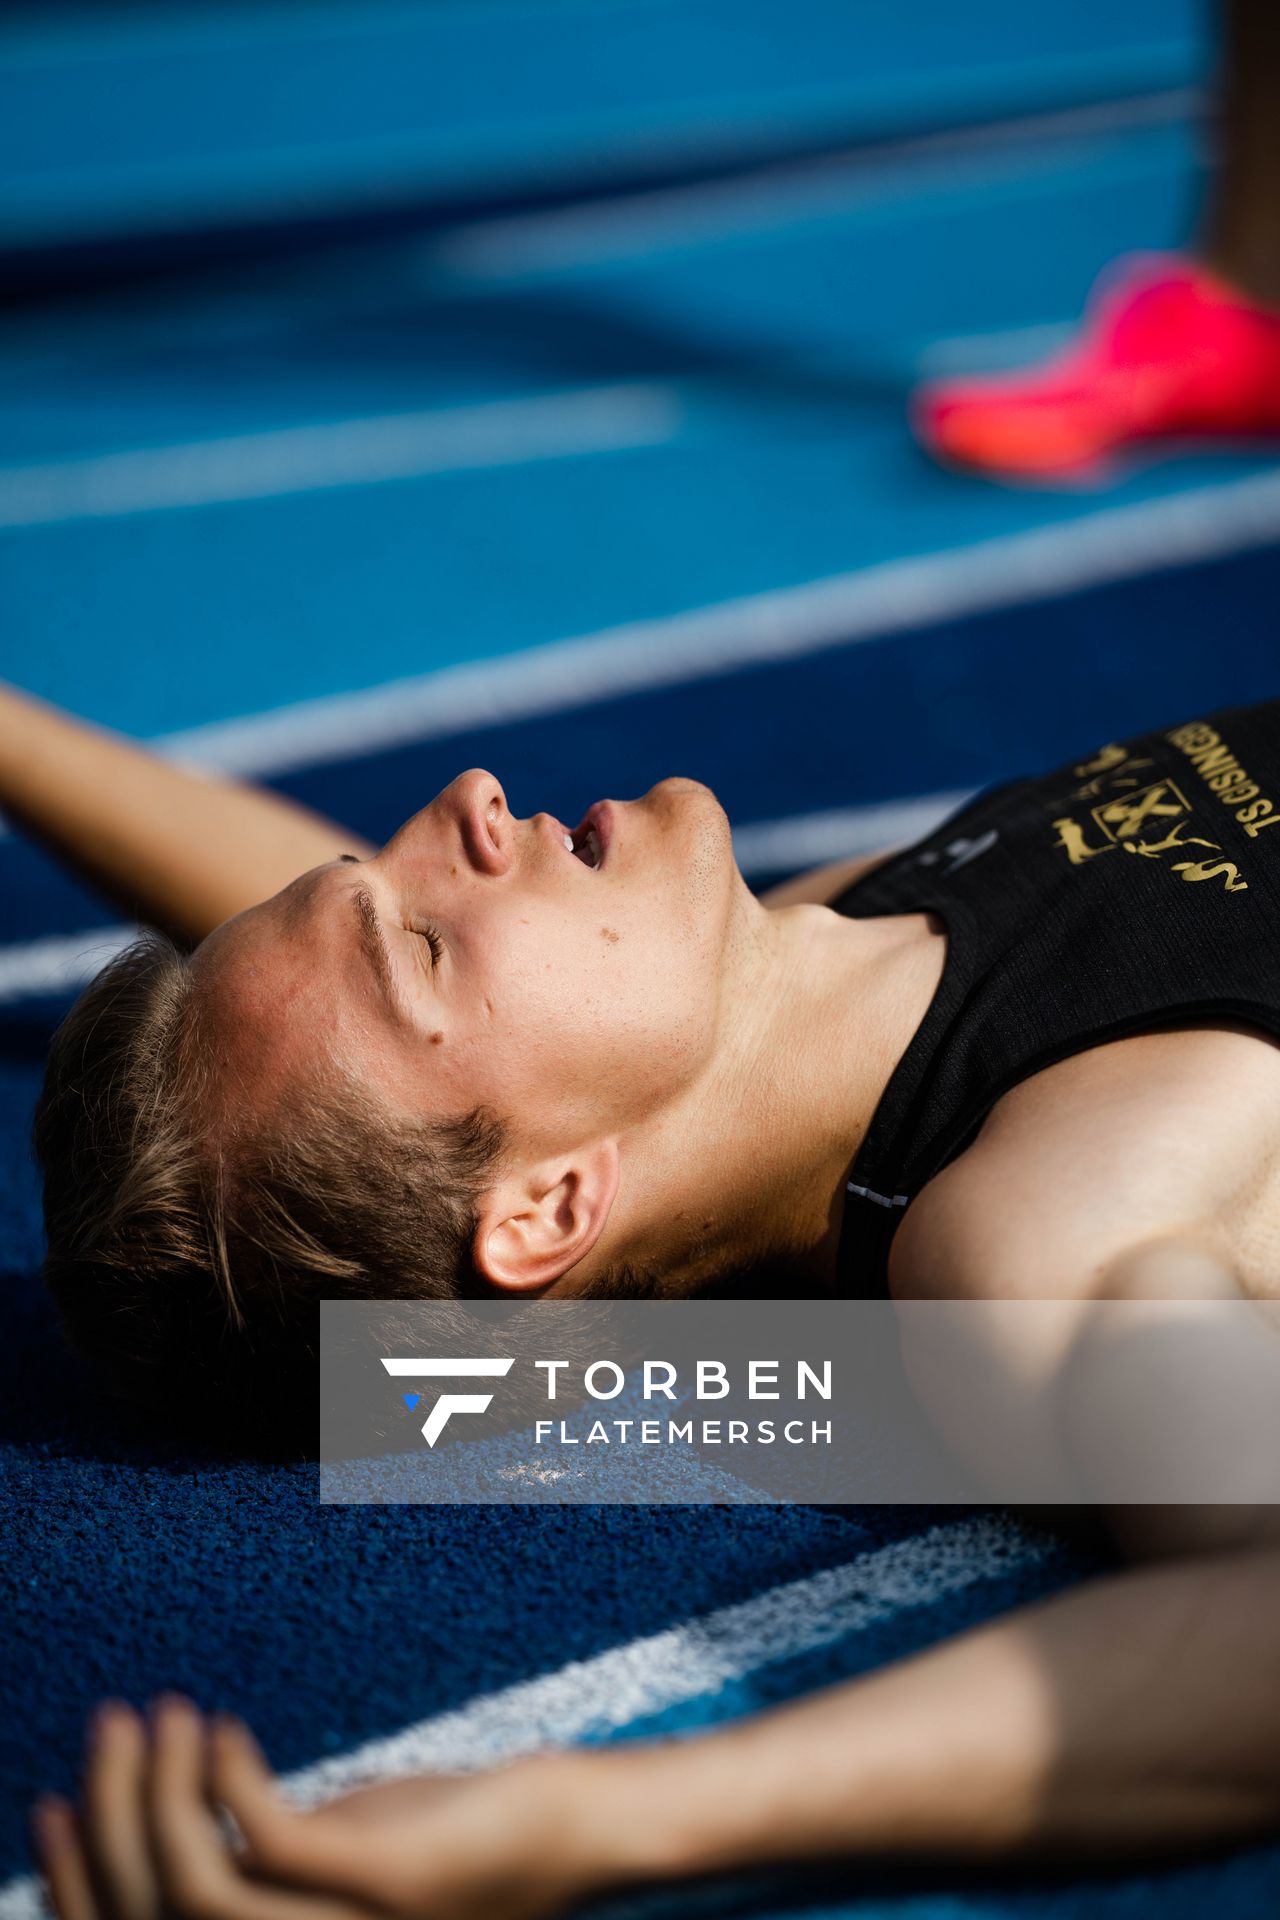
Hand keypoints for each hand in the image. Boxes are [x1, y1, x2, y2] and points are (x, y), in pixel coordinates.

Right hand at [32, 1697, 602, 1919]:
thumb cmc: (461, 1838)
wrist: (583, 1833)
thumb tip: (187, 1815)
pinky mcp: (387, 1879)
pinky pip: (270, 1842)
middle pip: (153, 1916)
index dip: (82, 1883)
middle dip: (106, 1822)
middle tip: (105, 1728)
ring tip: (165, 1715)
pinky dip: (228, 1780)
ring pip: (193, 1886)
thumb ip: (272, 1862)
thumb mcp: (346, 1857)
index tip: (51, 1806)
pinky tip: (224, 1730)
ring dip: (157, 1793)